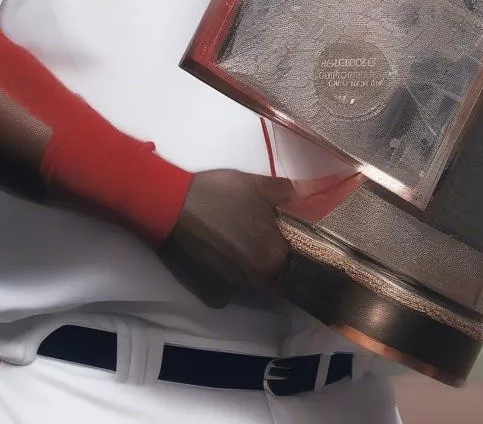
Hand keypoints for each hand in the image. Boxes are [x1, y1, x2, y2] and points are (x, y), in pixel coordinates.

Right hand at [156, 169, 295, 308]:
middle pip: (274, 273)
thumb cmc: (217, 192)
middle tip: (252, 233)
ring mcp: (233, 292)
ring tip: (231, 242)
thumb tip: (312, 191)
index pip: (296, 260)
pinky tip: (216, 255)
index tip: (281, 234)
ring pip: (251, 282)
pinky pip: (229, 290)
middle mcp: (258, 280)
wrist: (170, 205)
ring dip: (247, 267)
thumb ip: (288, 191)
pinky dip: (227, 276)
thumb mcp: (256, 184)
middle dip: (268, 256)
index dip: (290, 246)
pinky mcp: (212, 297)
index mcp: (274, 255)